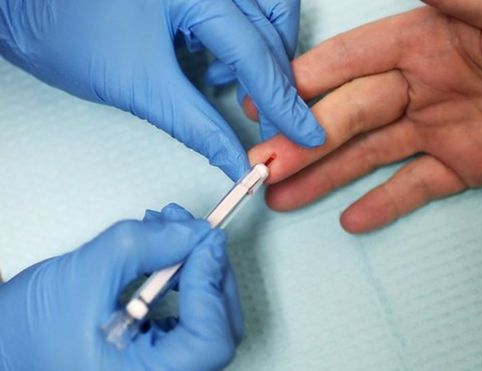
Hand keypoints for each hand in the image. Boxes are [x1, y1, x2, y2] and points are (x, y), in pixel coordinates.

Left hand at [0, 0, 324, 180]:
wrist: (26, 8)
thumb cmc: (66, 32)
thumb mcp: (140, 87)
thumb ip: (197, 125)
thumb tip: (233, 158)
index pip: (255, 53)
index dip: (284, 100)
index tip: (307, 132)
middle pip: (273, 25)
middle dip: (276, 77)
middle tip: (274, 120)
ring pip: (267, 9)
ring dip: (262, 54)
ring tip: (231, 85)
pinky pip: (243, 8)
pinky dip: (241, 40)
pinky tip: (215, 65)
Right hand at [0, 204, 242, 370]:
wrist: (4, 343)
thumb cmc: (26, 326)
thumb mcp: (84, 274)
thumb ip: (143, 246)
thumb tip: (194, 231)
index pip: (208, 342)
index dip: (211, 288)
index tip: (203, 243)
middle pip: (218, 329)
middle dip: (210, 273)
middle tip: (195, 231)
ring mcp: (162, 367)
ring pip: (209, 321)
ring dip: (198, 270)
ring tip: (171, 230)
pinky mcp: (159, 352)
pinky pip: (190, 317)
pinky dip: (185, 280)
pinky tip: (165, 251)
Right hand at [248, 2, 481, 232]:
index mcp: (422, 41)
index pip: (345, 64)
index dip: (300, 84)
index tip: (261, 105)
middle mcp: (424, 83)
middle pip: (348, 115)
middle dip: (301, 140)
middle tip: (261, 167)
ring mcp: (444, 125)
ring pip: (371, 153)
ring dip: (326, 175)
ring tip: (284, 196)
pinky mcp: (470, 161)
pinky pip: (418, 185)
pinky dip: (386, 202)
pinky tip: (353, 217)